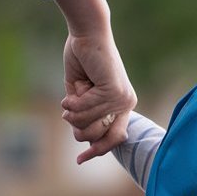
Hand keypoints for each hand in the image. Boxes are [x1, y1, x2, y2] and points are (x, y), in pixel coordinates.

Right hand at [55, 0, 136, 163]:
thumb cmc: (82, 60)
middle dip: (78, 127)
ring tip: (75, 91)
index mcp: (121, 105)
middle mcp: (127, 104)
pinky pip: (86, 109)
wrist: (87, 35)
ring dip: (73, 109)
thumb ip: (83, 115)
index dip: (97, 151)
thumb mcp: (80, 94)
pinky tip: (74, 88)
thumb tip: (82, 139)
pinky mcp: (114, 91)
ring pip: (88, 123)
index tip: (80, 160)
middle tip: (69, 108)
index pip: (115, 139)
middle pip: (97, 136)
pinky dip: (74, 101)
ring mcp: (122, 98)